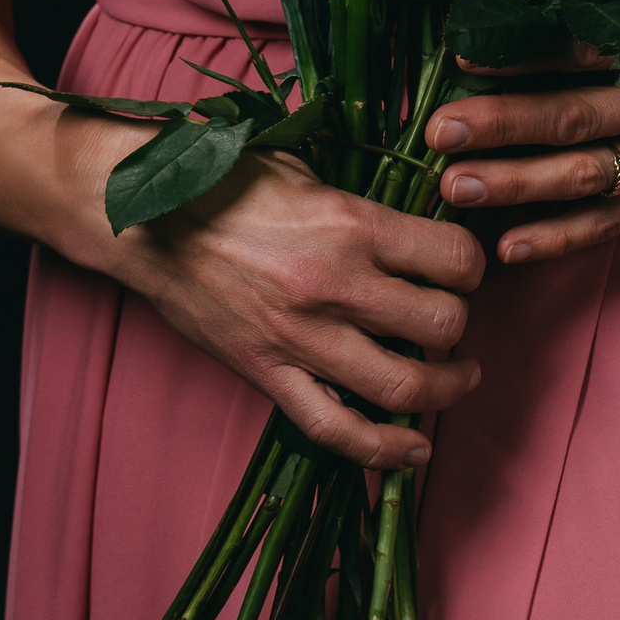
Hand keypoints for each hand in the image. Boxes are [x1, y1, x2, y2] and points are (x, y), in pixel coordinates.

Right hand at [54, 124, 484, 472]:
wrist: (148, 222)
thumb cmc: (226, 184)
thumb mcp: (305, 170)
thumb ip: (362, 204)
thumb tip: (414, 224)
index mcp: (351, 223)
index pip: (453, 258)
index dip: (472, 266)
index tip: (463, 268)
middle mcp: (336, 284)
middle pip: (441, 323)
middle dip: (459, 324)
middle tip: (452, 319)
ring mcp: (303, 337)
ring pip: (404, 385)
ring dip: (445, 388)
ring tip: (458, 378)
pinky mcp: (270, 374)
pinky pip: (337, 429)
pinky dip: (383, 449)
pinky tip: (413, 448)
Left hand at [427, 33, 619, 265]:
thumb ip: (572, 39)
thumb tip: (479, 48)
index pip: (581, 52)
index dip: (521, 57)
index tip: (461, 60)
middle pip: (575, 117)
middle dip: (504, 125)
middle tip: (441, 132)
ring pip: (585, 175)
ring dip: (517, 182)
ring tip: (457, 187)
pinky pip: (605, 226)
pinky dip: (555, 238)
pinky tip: (506, 246)